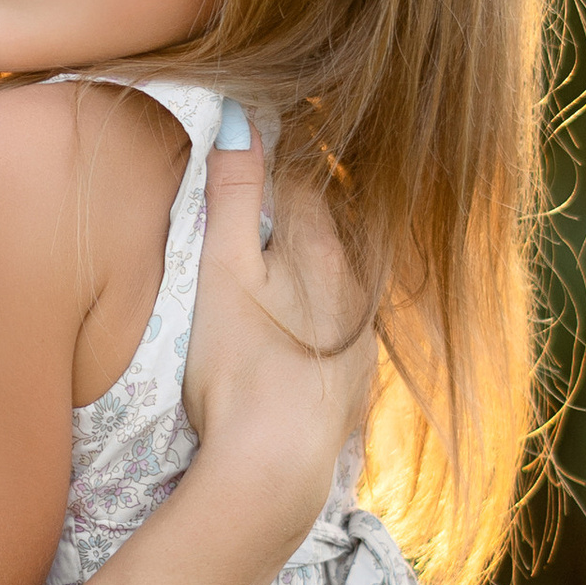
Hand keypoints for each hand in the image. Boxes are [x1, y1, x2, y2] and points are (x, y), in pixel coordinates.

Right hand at [180, 138, 375, 542]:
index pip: (306, 173)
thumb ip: (232, 195)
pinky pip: (348, 319)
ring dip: (319, 256)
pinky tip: (301, 323)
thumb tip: (239, 117)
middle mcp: (357, 279)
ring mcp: (364, 330)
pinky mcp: (360, 375)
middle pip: (333, 219)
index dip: (280, 152)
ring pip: (346, 270)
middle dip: (304, 201)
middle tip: (269, 191)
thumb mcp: (220, 271)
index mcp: (321, 244)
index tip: (261, 138)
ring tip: (282, 257)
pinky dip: (326, 307)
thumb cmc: (237, 365)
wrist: (275, 466)